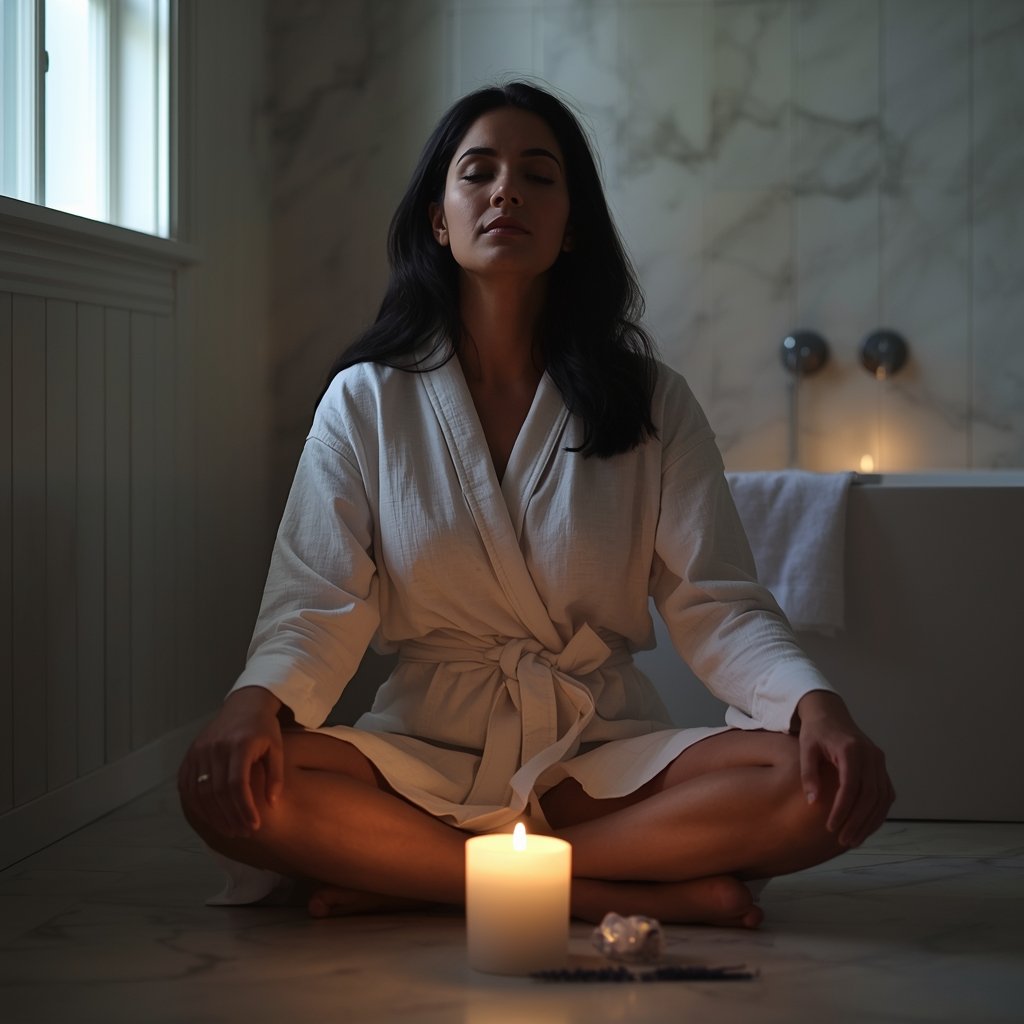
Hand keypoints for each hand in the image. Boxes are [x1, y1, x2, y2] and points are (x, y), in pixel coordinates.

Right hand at [178, 687, 285, 837]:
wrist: (244, 703)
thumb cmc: (264, 728)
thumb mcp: (276, 748)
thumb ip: (276, 776)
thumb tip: (272, 804)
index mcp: (239, 745)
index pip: (237, 785)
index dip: (244, 808)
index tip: (254, 826)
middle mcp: (216, 747)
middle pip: (217, 792)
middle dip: (230, 816)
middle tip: (242, 832)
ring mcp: (200, 750)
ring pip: (200, 791)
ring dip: (213, 815)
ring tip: (229, 829)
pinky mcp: (191, 753)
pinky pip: (187, 784)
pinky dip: (195, 804)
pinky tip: (209, 816)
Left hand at [794, 690, 894, 847]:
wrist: (829, 713)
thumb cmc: (815, 732)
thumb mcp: (805, 749)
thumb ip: (809, 774)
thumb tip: (813, 802)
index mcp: (851, 749)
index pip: (851, 786)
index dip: (843, 809)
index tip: (831, 827)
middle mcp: (871, 755)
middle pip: (870, 796)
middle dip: (857, 821)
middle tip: (843, 841)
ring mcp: (879, 761)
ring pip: (882, 798)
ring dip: (870, 822)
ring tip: (854, 840)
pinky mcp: (881, 767)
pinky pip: (886, 794)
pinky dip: (878, 813)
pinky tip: (866, 827)